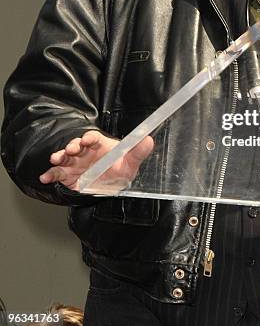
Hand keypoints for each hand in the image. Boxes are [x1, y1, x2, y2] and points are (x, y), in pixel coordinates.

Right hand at [39, 129, 153, 190]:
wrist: (110, 188)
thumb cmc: (120, 172)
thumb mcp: (131, 164)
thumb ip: (137, 152)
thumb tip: (148, 139)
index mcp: (100, 145)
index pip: (93, 137)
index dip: (88, 138)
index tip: (86, 140)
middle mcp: (86, 152)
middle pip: (76, 145)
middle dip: (72, 146)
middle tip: (71, 150)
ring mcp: (76, 163)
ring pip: (65, 157)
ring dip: (59, 156)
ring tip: (56, 159)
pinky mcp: (68, 175)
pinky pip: (57, 174)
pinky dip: (50, 174)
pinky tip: (45, 177)